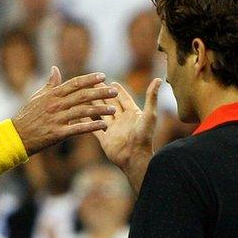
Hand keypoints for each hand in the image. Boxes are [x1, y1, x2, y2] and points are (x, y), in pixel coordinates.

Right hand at [12, 67, 117, 155]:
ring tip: (113, 109)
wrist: (17, 137)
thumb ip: (50, 85)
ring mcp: (57, 119)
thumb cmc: (27, 116)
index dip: (89, 80)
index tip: (103, 77)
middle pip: (82, 96)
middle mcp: (56, 105)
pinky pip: (78, 129)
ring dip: (100, 110)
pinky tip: (103, 125)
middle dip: (100, 92)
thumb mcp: (37, 97)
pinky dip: (92, 126)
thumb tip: (55, 69)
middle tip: (114, 91)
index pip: (74, 84)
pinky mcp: (58, 133)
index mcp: (52, 95)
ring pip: (83, 112)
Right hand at [91, 79, 161, 193]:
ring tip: (86, 95)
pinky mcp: (104, 139)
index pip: (124, 99)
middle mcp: (122, 121)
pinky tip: (79, 115)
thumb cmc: (144, 137)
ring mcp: (113, 130)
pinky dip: (87, 122)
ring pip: (101, 114)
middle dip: (103, 94)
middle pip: (111, 104)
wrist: (135, 158)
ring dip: (94, 105)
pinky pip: (94, 128)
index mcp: (133, 114)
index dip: (118, 91)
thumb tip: (158, 79)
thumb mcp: (149, 114)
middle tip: (94, 84)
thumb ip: (151, 97)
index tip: (111, 81)